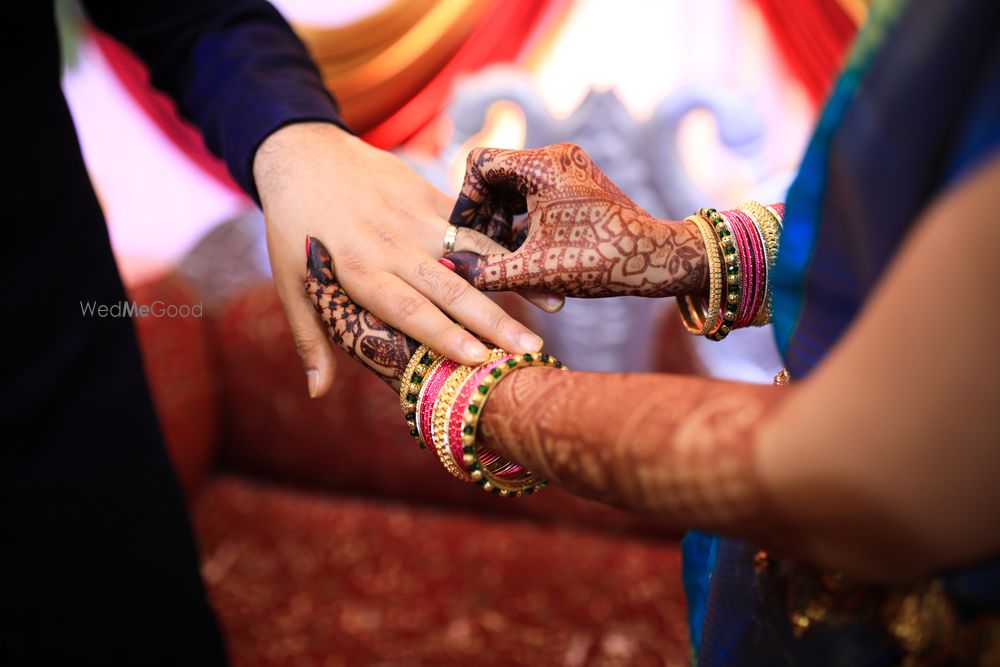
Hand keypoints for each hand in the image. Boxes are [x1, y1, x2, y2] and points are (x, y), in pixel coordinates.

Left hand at [253, 123, 544, 397]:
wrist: (303, 150)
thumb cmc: (293, 225)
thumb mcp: (288, 281)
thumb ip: (309, 337)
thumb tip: (318, 393)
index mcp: (359, 270)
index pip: (409, 309)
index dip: (444, 335)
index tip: (478, 360)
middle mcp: (394, 245)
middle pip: (451, 288)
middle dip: (493, 321)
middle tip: (529, 349)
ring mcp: (416, 216)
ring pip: (473, 252)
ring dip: (513, 278)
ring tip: (553, 304)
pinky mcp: (429, 194)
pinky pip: (473, 222)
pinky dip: (506, 243)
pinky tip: (537, 257)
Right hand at [446, 143, 706, 297]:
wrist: (661, 259)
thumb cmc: (599, 262)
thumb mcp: (534, 270)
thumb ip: (485, 270)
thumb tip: (448, 269)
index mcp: (542, 164)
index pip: (479, 164)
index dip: (465, 201)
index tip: (463, 235)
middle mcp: (556, 156)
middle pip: (498, 175)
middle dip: (484, 214)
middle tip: (479, 250)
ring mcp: (571, 167)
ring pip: (517, 186)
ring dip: (503, 219)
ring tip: (500, 256)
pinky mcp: (580, 183)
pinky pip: (538, 193)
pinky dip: (524, 219)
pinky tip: (523, 253)